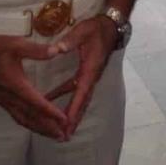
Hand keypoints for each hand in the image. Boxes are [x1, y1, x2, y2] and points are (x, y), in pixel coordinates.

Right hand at [0, 35, 68, 139]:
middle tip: (64, 136)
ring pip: (23, 119)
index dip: (52, 113)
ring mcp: (3, 101)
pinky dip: (28, 122)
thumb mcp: (15, 45)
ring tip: (52, 135)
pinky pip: (16, 115)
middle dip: (48, 128)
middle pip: (31, 118)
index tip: (65, 120)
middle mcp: (9, 97)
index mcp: (16, 86)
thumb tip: (57, 50)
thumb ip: (37, 50)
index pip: (37, 103)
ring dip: (38, 128)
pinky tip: (33, 122)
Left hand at [49, 16, 117, 138]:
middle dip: (74, 120)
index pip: (82, 92)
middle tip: (64, 136)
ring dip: (73, 115)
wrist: (109, 28)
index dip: (74, 108)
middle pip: (83, 103)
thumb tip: (56, 49)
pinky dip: (69, 101)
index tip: (67, 122)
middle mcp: (91, 77)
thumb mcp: (82, 31)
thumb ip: (70, 40)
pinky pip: (77, 91)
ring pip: (81, 100)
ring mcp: (90, 77)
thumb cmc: (96, 29)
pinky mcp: (86, 74)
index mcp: (90, 69)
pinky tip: (56, 107)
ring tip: (64, 130)